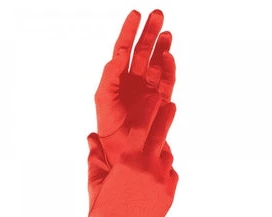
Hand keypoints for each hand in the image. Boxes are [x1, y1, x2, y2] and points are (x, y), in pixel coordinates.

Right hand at [87, 96, 177, 216]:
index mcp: (128, 160)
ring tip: (154, 154)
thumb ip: (95, 157)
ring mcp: (162, 180)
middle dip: (166, 117)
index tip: (155, 97)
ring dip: (161, 152)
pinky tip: (156, 176)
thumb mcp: (95, 184)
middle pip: (161, 134)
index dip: (149, 109)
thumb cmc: (104, 213)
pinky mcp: (169, 194)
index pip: (142, 126)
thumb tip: (91, 137)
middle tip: (171, 105)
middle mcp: (148, 166)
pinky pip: (171, 175)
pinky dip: (165, 172)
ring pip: (167, 157)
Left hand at [95, 9, 175, 167]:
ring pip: (156, 63)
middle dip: (149, 33)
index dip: (129, 31)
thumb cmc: (109, 125)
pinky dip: (168, 68)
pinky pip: (166, 81)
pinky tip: (167, 56)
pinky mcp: (160, 101)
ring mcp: (148, 90)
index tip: (135, 14)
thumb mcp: (103, 98)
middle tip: (157, 14)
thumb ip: (110, 74)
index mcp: (118, 78)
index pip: (123, 49)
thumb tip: (119, 54)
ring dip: (161, 47)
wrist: (123, 148)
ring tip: (166, 32)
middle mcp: (134, 81)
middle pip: (143, 51)